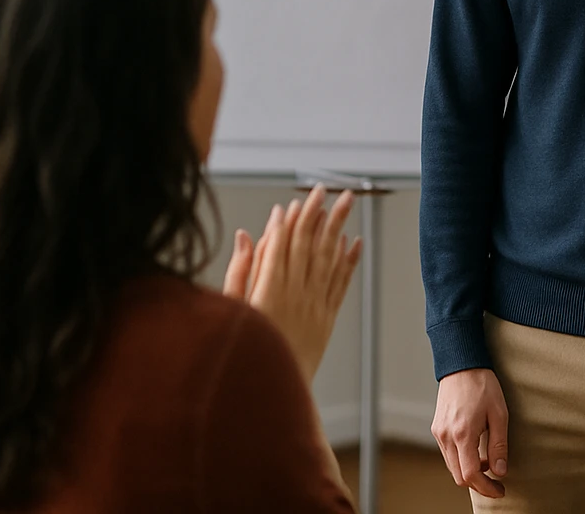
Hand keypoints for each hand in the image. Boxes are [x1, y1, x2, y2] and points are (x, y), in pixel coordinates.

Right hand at [222, 186, 362, 381]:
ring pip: (329, 258)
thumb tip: (248, 235)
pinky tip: (354, 242)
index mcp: (269, 289)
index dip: (291, 220)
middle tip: (327, 189)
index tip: (297, 200)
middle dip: (319, 213)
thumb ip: (240, 271)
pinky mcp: (327, 319)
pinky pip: (341, 284)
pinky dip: (348, 261)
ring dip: (339, 227)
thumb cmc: (242, 352)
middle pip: (310, 244)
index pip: (283, 244)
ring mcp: (315, 305)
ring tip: (347, 203)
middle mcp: (296, 293)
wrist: (269, 396)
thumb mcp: (230, 311)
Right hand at [432, 367, 508, 498]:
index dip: (486, 487)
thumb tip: (500, 471)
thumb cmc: (483, 385)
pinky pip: (448, 454)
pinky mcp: (437, 429)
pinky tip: (476, 451)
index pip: (470, 475)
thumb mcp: (499, 414)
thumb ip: (499, 445)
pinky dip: (461, 459)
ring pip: (452, 467)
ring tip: (489, 462)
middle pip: (459, 476)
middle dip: (478, 483)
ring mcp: (438, 433)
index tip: (500, 489)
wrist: (461, 365)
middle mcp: (446, 436)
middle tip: (497, 482)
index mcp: (462, 433)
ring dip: (470, 471)